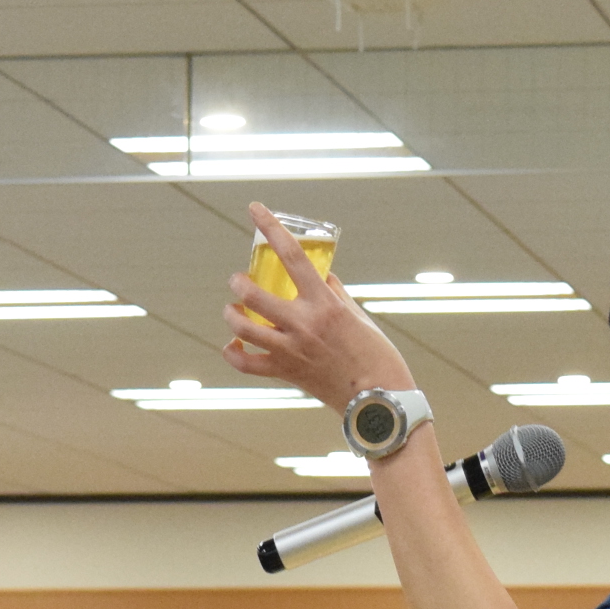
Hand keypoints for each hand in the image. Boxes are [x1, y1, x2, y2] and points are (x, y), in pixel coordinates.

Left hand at [220, 202, 416, 410]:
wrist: (378, 400)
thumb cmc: (375, 354)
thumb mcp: (357, 314)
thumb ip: (334, 292)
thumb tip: (319, 275)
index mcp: (325, 303)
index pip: (293, 255)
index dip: (271, 227)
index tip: (255, 209)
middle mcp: (304, 324)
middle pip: (253, 295)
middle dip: (238, 283)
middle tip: (238, 280)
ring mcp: (291, 350)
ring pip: (243, 328)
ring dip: (231, 315)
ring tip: (232, 311)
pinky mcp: (286, 373)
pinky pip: (246, 364)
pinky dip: (234, 353)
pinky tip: (233, 345)